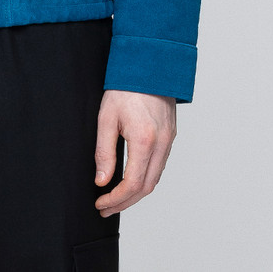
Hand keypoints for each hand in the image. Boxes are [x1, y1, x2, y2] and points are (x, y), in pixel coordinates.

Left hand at [94, 89, 175, 215]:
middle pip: (146, 188)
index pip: (132, 184)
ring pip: (155, 178)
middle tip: (106, 207)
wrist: (149, 64)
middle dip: (125, 202)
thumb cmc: (125, 87)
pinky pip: (160, 165)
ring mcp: (169, 140)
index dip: (116, 198)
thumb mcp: (106, 117)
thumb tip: (102, 181)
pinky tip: (131, 180)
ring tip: (116, 198)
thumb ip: (104, 152)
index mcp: (144, 140)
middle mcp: (161, 144)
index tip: (101, 203)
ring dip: (136, 193)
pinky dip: (146, 178)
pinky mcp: (171, 135)